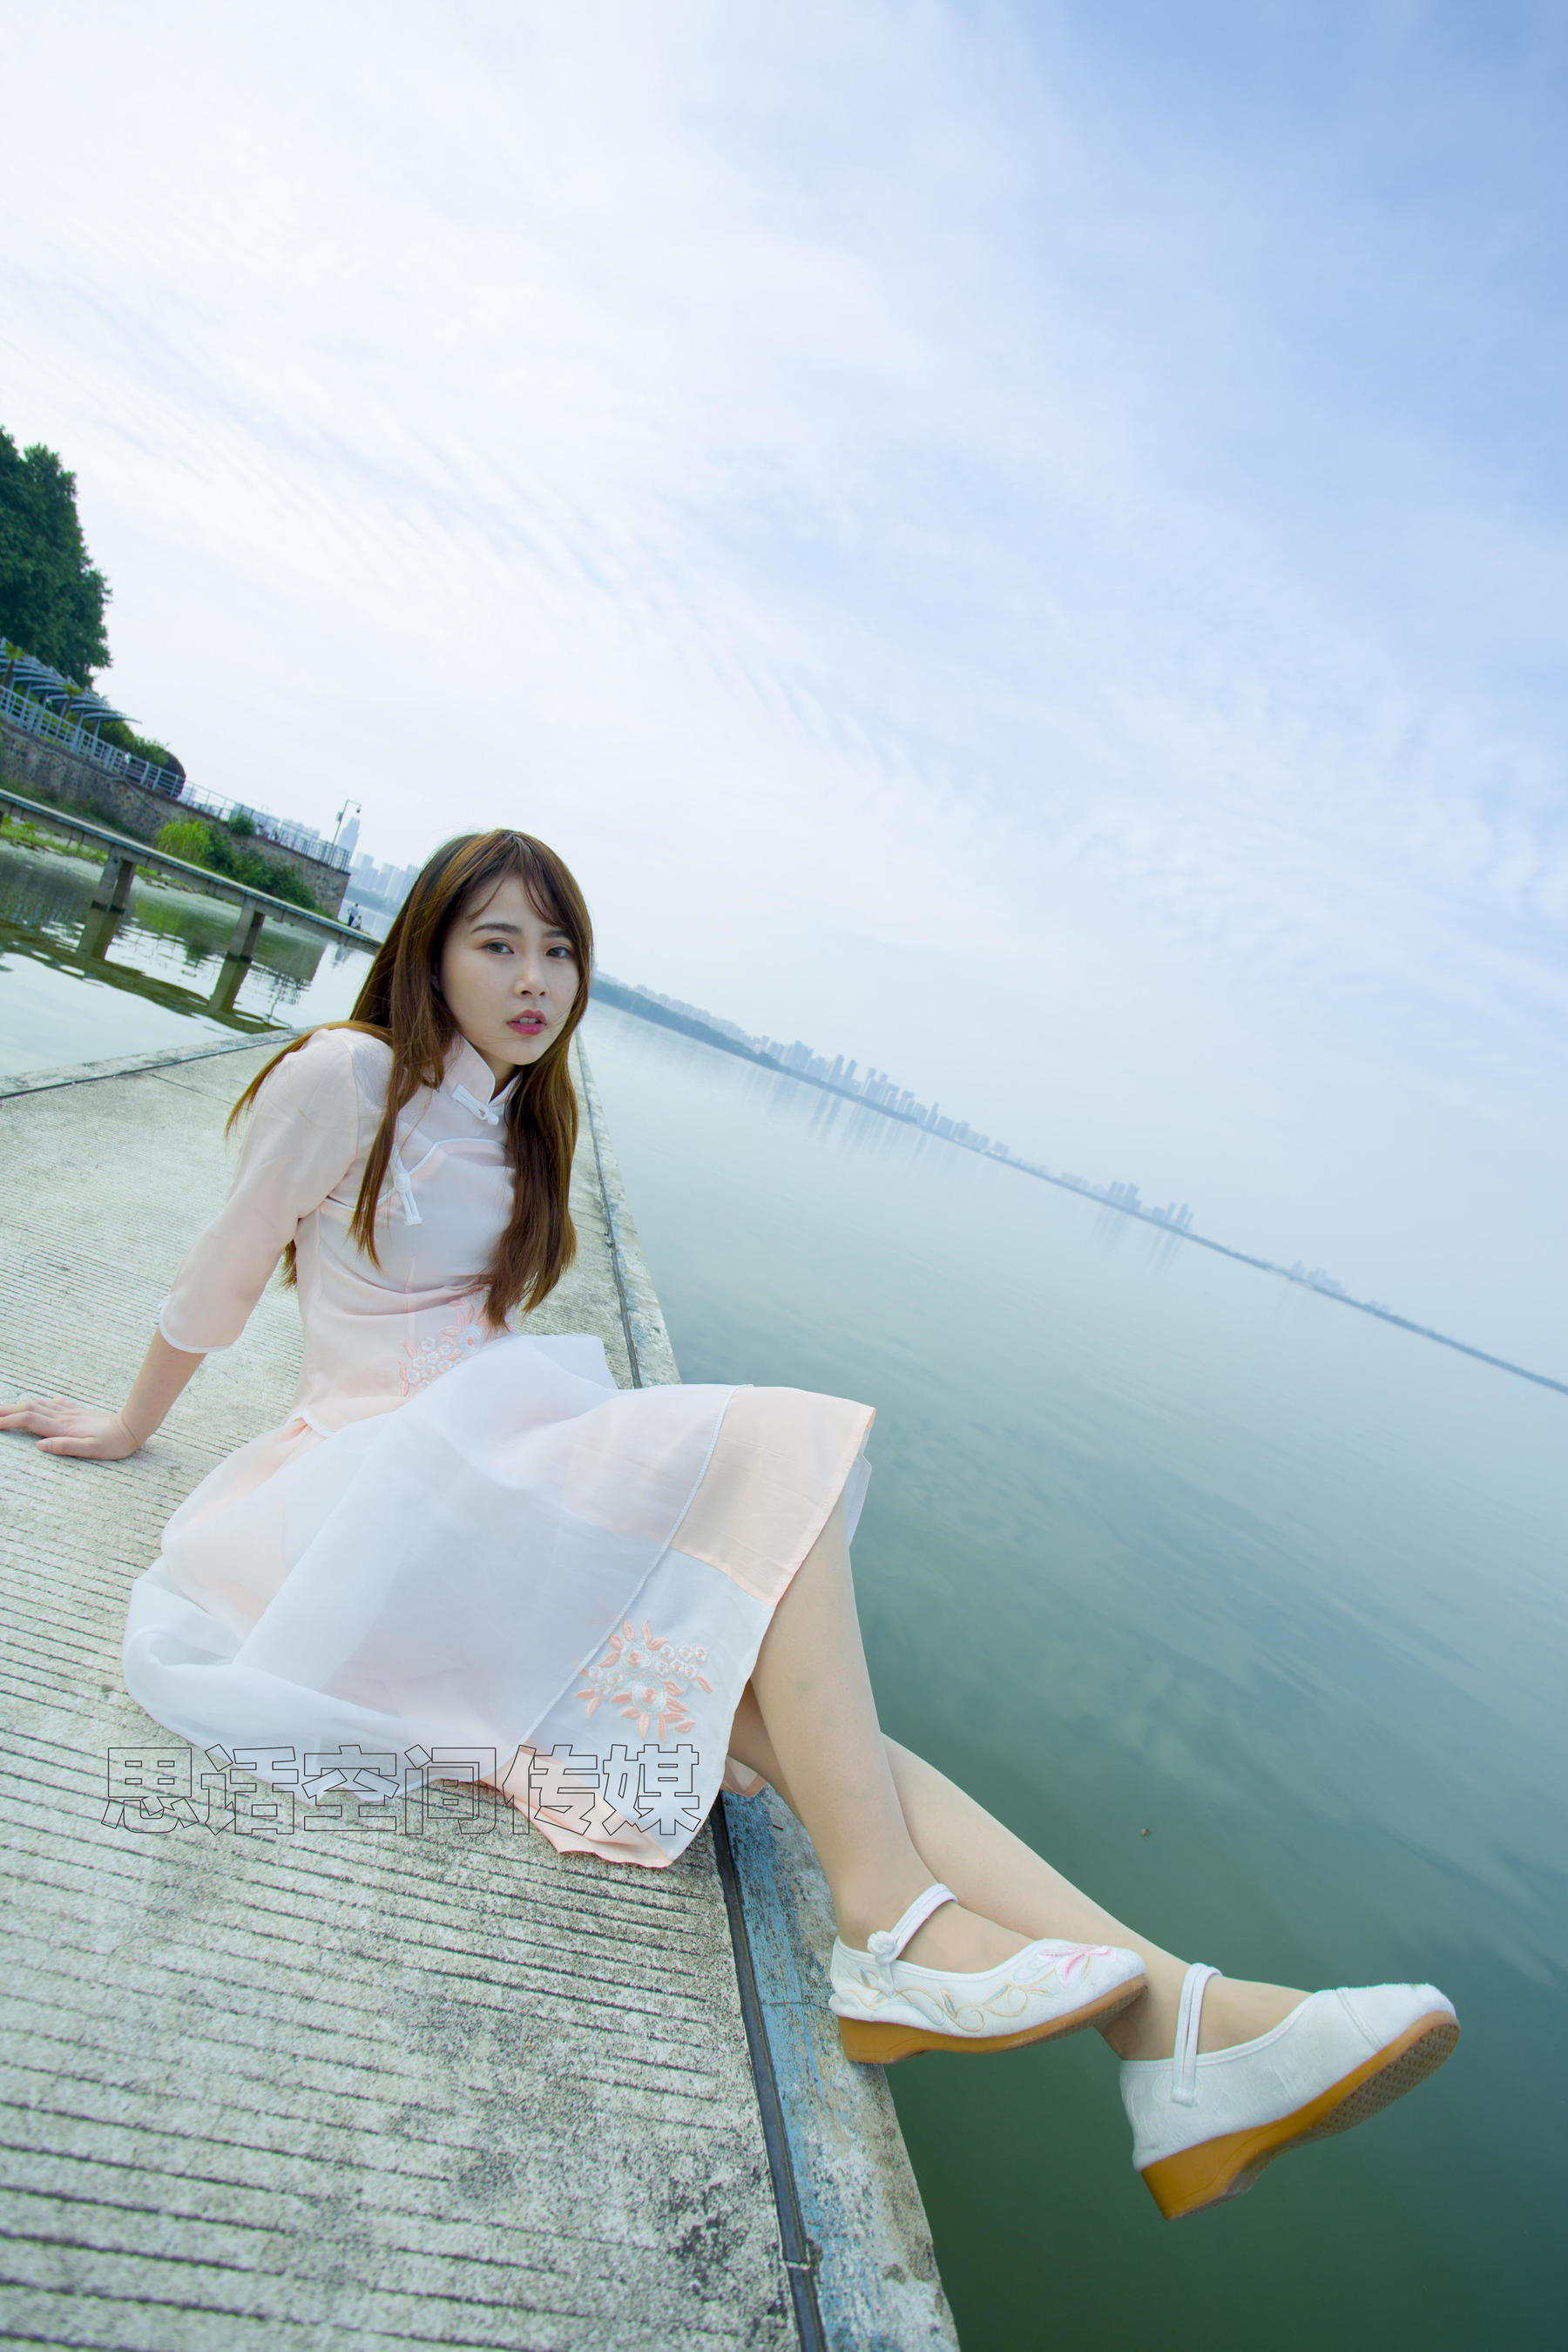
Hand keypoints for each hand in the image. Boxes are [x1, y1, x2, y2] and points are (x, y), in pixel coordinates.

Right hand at [0, 1396, 142, 1458]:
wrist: (132, 1427)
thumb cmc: (113, 1443)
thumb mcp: (91, 1450)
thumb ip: (66, 1447)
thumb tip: (40, 1445)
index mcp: (62, 1427)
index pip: (28, 1420)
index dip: (8, 1421)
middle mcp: (63, 1417)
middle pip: (28, 1409)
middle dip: (6, 1411)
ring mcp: (69, 1412)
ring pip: (38, 1404)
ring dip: (18, 1406)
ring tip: (4, 1411)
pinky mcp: (77, 1412)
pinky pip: (52, 1404)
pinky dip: (38, 1404)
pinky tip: (37, 1405)